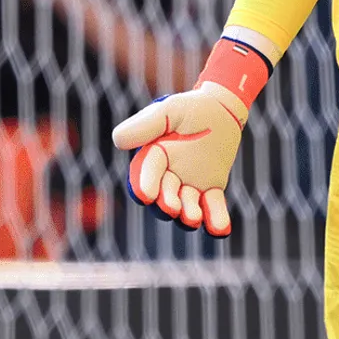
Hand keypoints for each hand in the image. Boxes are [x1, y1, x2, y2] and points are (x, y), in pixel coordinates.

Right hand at [112, 81, 249, 235]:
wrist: (221, 109)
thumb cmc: (191, 108)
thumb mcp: (168, 111)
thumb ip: (145, 126)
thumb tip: (118, 141)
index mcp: (153, 157)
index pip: (145, 175)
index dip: (145, 185)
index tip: (147, 195)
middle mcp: (168, 176)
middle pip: (163, 197)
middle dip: (166, 205)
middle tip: (173, 207)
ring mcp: (190, 184)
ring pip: (187, 206)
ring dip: (188, 215)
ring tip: (194, 218)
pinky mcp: (211, 189)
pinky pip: (213, 207)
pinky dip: (216, 219)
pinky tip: (221, 229)